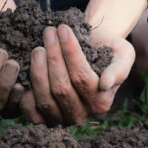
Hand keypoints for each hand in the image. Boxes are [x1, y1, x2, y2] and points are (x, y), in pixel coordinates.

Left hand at [18, 0, 147, 124]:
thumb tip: (105, 84)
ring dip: (38, 70)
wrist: (89, 49)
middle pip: (62, 88)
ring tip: (38, 47)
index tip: (63, 28)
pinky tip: (25, 71)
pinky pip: (31, 112)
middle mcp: (82, 115)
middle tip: (48, 32)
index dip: (71, 53)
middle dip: (53, 57)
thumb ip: (120, 68)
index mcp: (102, 102)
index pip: (82, 78)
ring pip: (46, 98)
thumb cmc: (107, 48)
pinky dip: (25, 93)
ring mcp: (62, 119)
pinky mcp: (44, 119)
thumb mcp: (123, 53)